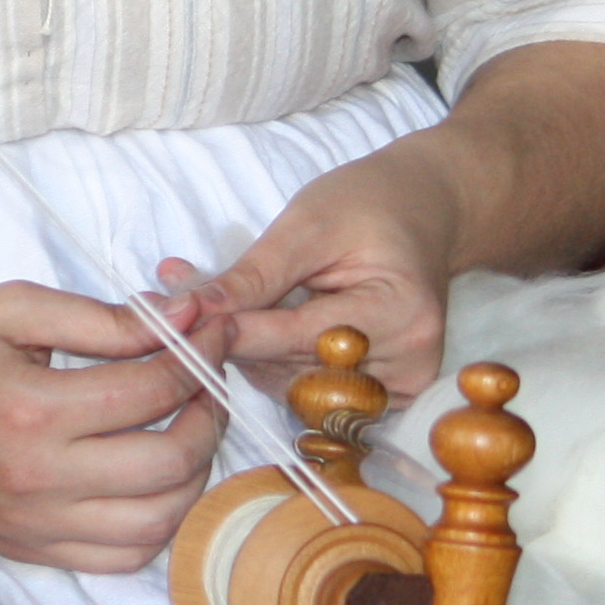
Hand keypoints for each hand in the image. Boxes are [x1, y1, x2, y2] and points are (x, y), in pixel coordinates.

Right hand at [0, 282, 230, 571]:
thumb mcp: (10, 310)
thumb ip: (102, 317)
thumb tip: (184, 318)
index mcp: (31, 410)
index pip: (152, 388)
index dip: (200, 355)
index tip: (212, 330)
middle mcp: (40, 479)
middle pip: (169, 462)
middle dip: (209, 415)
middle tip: (210, 381)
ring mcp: (37, 526)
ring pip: (158, 521)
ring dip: (194, 474)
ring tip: (189, 429)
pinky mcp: (32, 552)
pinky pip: (123, 558)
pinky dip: (157, 522)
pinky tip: (155, 481)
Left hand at [178, 136, 477, 401]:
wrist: (426, 211)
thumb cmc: (369, 206)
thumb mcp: (308, 223)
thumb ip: (255, 274)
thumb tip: (193, 308)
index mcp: (400, 314)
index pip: (299, 338)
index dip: (237, 332)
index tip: (180, 321)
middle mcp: (410, 364)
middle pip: (296, 373)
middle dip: (236, 343)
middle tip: (178, 315)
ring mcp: (403, 388)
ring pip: (297, 391)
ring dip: (251, 357)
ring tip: (211, 315)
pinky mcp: (390, 398)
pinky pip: (314, 394)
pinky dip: (277, 366)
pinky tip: (255, 333)